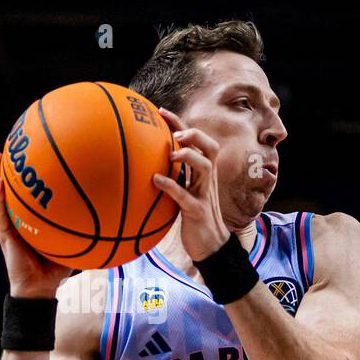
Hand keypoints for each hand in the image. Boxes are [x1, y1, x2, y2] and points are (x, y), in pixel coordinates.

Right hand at [0, 153, 72, 297]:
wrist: (40, 289)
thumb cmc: (57, 270)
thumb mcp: (74, 246)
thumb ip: (86, 233)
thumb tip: (112, 222)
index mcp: (30, 222)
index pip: (26, 196)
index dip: (25, 179)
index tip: (30, 159)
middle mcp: (17, 221)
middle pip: (9, 191)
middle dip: (8, 170)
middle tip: (10, 149)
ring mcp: (9, 227)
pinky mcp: (5, 235)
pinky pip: (0, 213)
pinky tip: (0, 183)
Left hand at [151, 109, 229, 261]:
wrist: (211, 247)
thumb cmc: (194, 220)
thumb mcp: (185, 195)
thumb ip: (175, 178)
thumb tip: (147, 165)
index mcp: (203, 175)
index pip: (198, 143)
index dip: (181, 125)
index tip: (161, 111)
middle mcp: (207, 180)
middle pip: (210, 148)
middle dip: (193, 135)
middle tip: (175, 133)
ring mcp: (204, 195)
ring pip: (205, 167)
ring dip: (188, 156)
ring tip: (170, 154)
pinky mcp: (197, 211)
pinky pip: (185, 196)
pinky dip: (171, 186)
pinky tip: (155, 180)